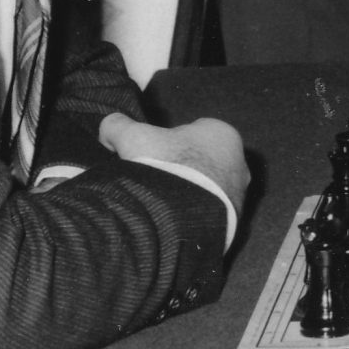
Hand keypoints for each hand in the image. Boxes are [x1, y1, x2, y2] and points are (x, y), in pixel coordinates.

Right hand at [100, 112, 247, 215]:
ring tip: (164, 206)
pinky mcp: (236, 223)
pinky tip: (176, 222)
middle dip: (185, 170)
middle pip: (204, 163)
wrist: (181, 215)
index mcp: (223, 134)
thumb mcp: (131, 136)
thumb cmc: (163, 165)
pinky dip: (196, 217)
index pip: (195, 134)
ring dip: (192, 196)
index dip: (170, 144)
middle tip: (158, 182)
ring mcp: (240, 195)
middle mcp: (239, 163)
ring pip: (210, 190)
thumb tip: (108, 129)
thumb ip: (117, 125)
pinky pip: (212, 215)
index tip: (153, 157)